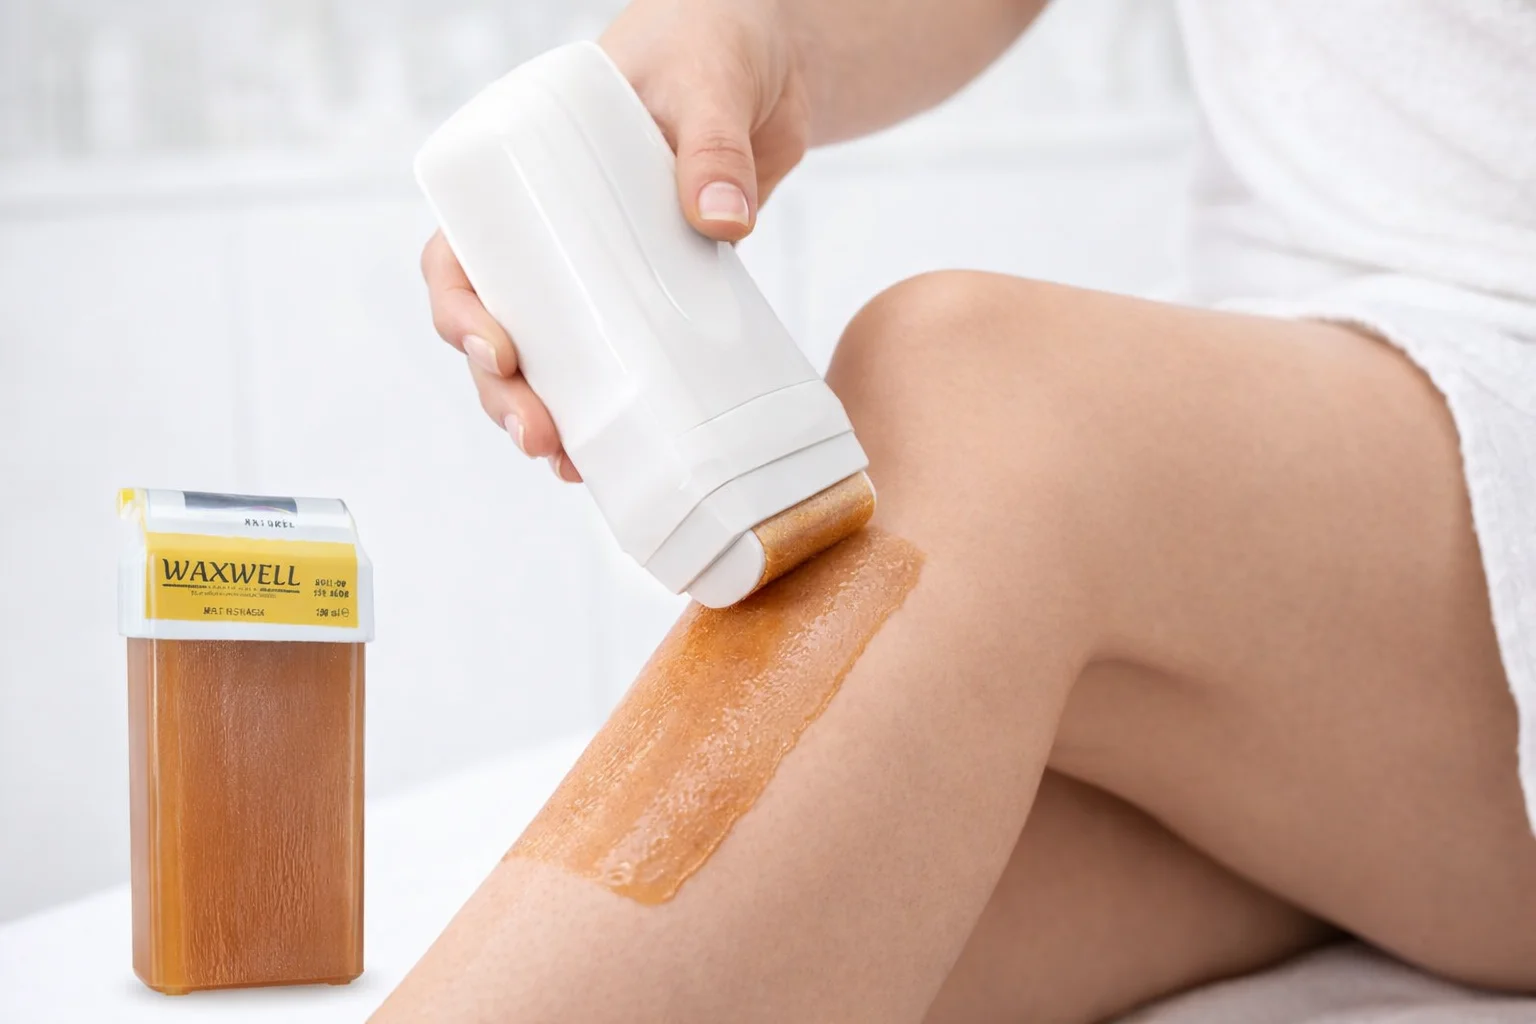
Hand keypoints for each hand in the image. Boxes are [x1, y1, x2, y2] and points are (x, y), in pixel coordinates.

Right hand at [422, 0, 810, 480]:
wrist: (774, 64)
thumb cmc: (712, 43)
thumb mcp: (706, 77)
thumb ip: (713, 140)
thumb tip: (721, 222)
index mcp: (522, 173)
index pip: (460, 251)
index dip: (461, 312)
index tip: (500, 353)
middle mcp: (548, 231)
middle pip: (496, 326)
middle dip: (504, 394)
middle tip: (542, 439)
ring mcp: (597, 268)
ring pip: (549, 358)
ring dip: (549, 418)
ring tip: (572, 466)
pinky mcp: (651, 292)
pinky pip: (617, 360)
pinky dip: (612, 410)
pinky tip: (616, 457)